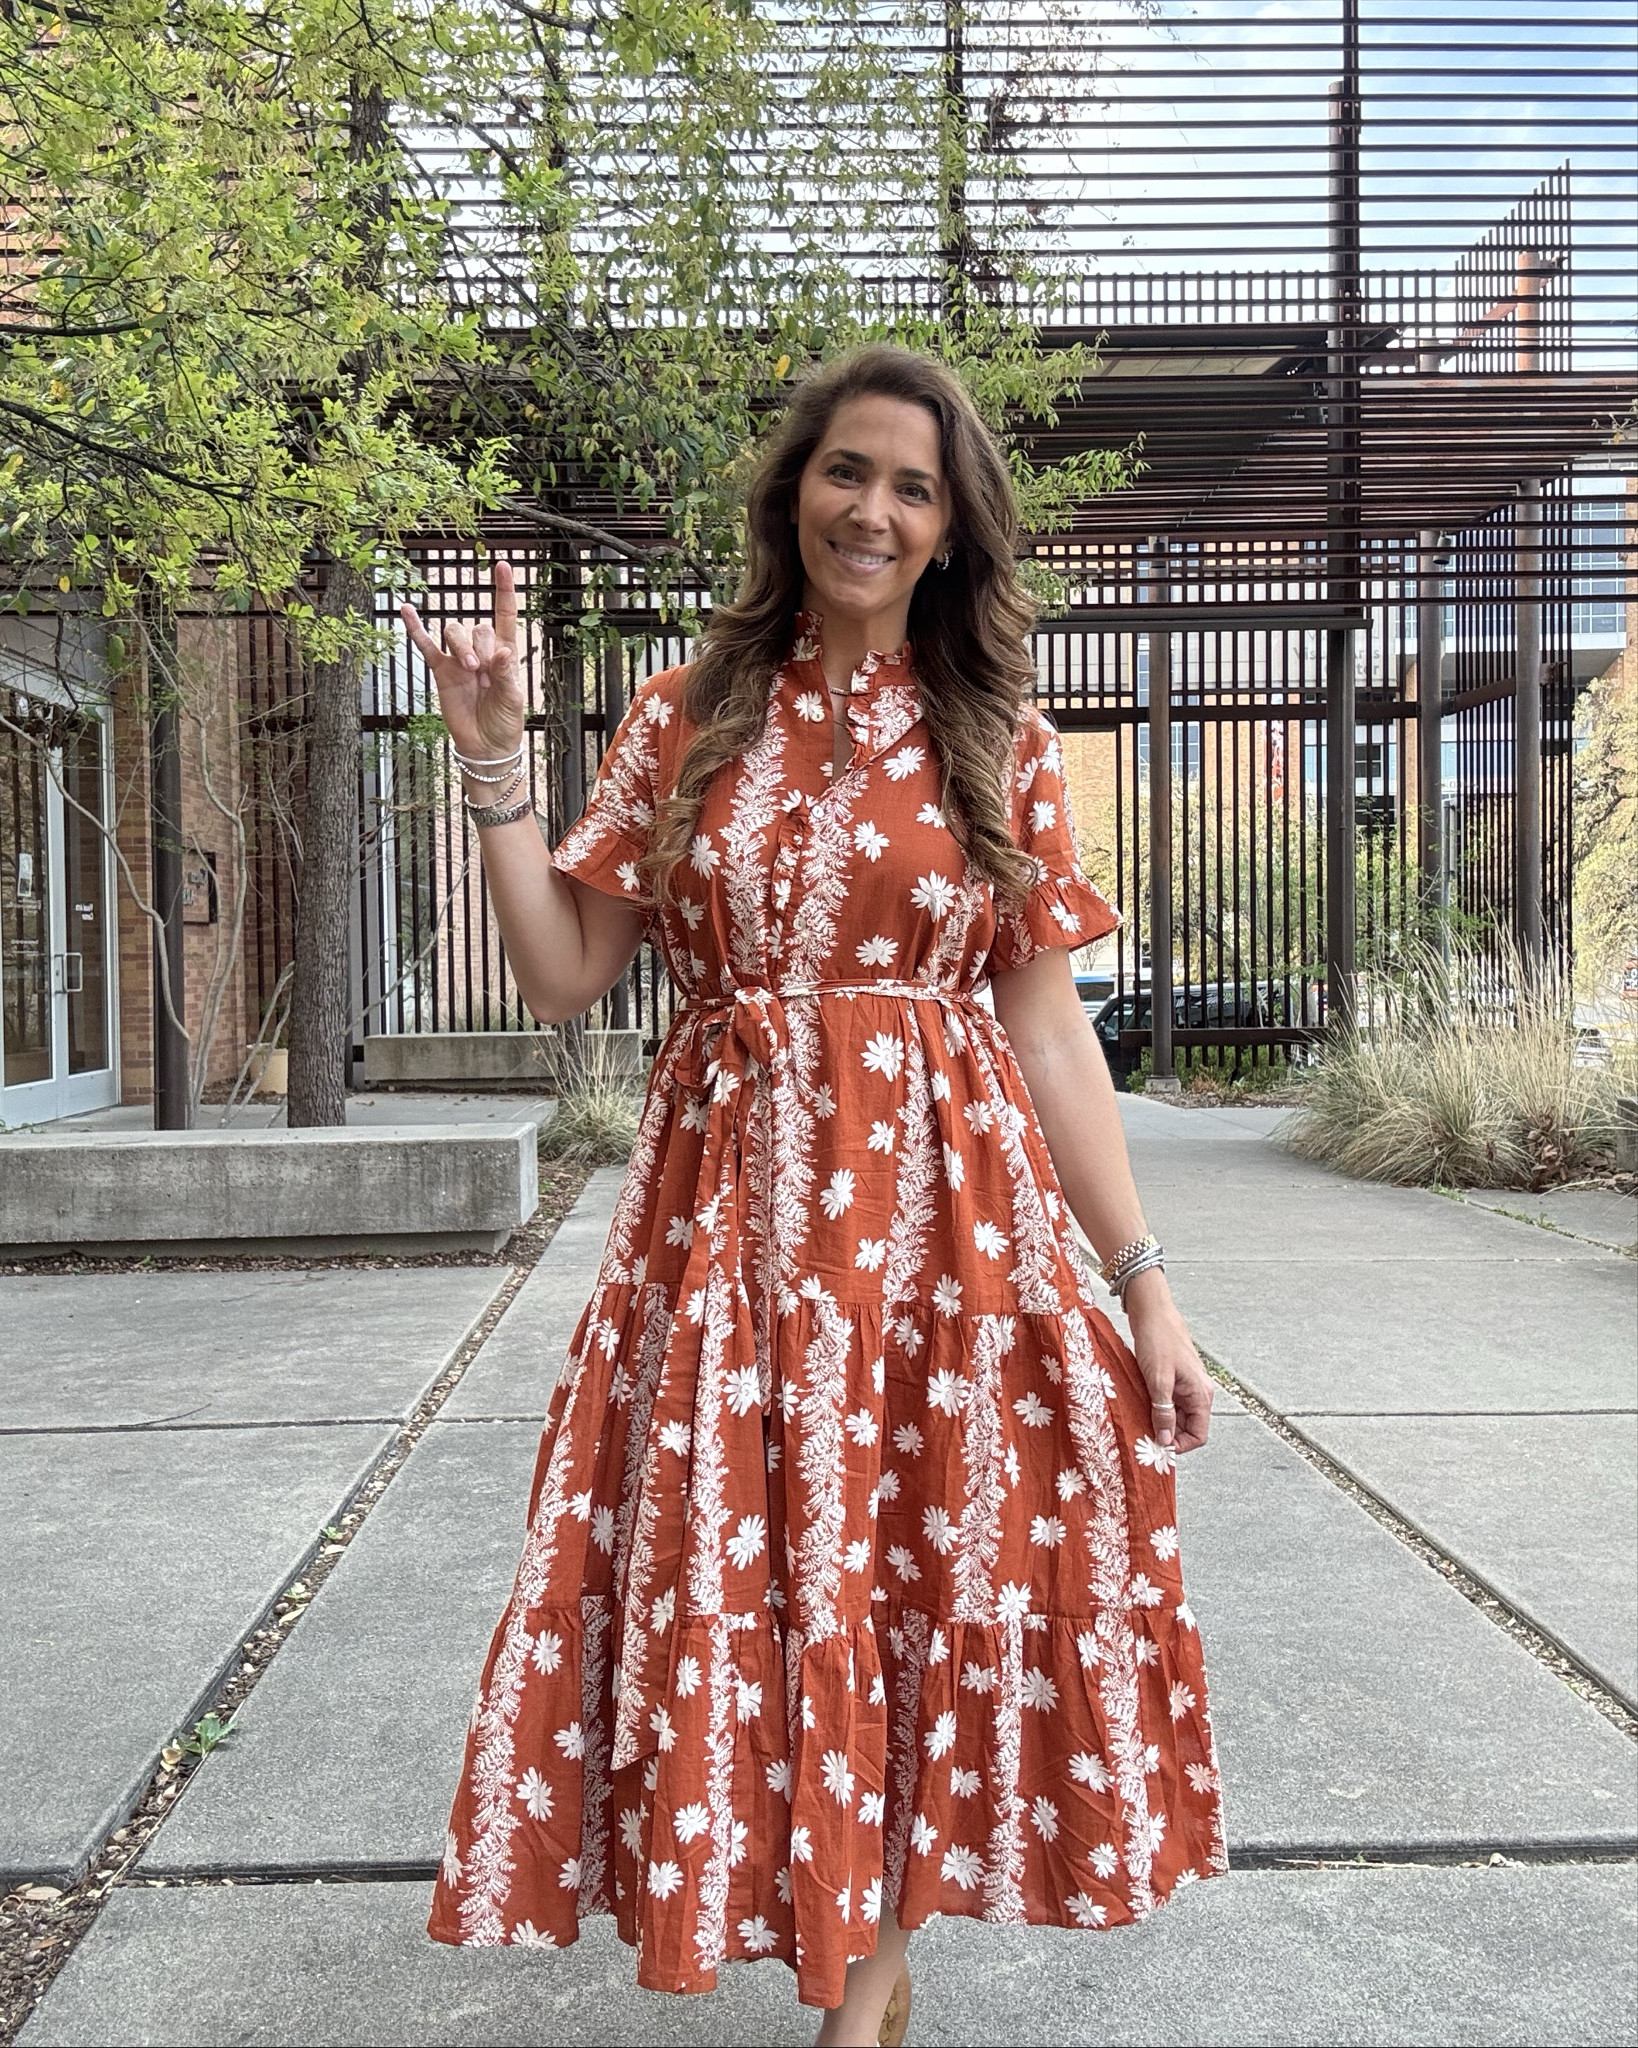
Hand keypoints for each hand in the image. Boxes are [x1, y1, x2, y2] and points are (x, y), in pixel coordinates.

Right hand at [400, 558, 522, 760]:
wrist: (485, 746)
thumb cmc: (505, 722)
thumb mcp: (513, 699)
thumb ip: (506, 674)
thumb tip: (500, 652)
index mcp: (504, 652)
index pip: (504, 614)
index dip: (504, 590)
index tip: (501, 565)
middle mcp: (481, 651)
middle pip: (477, 627)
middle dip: (481, 645)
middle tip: (483, 672)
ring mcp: (459, 659)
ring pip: (455, 632)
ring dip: (462, 645)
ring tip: (470, 669)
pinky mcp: (441, 671)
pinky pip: (425, 645)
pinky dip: (416, 629)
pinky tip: (406, 610)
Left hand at [1121, 1269, 1212, 1452]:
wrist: (1151, 1311)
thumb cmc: (1158, 1340)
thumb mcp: (1158, 1380)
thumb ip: (1163, 1412)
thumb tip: (1166, 1440)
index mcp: (1201, 1394)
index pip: (1199, 1435)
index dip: (1180, 1445)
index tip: (1157, 1447)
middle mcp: (1197, 1392)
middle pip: (1186, 1427)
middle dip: (1167, 1434)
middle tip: (1143, 1436)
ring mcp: (1185, 1385)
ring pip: (1174, 1415)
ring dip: (1158, 1421)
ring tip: (1138, 1420)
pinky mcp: (1172, 1378)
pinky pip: (1166, 1401)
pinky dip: (1154, 1407)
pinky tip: (1138, 1405)